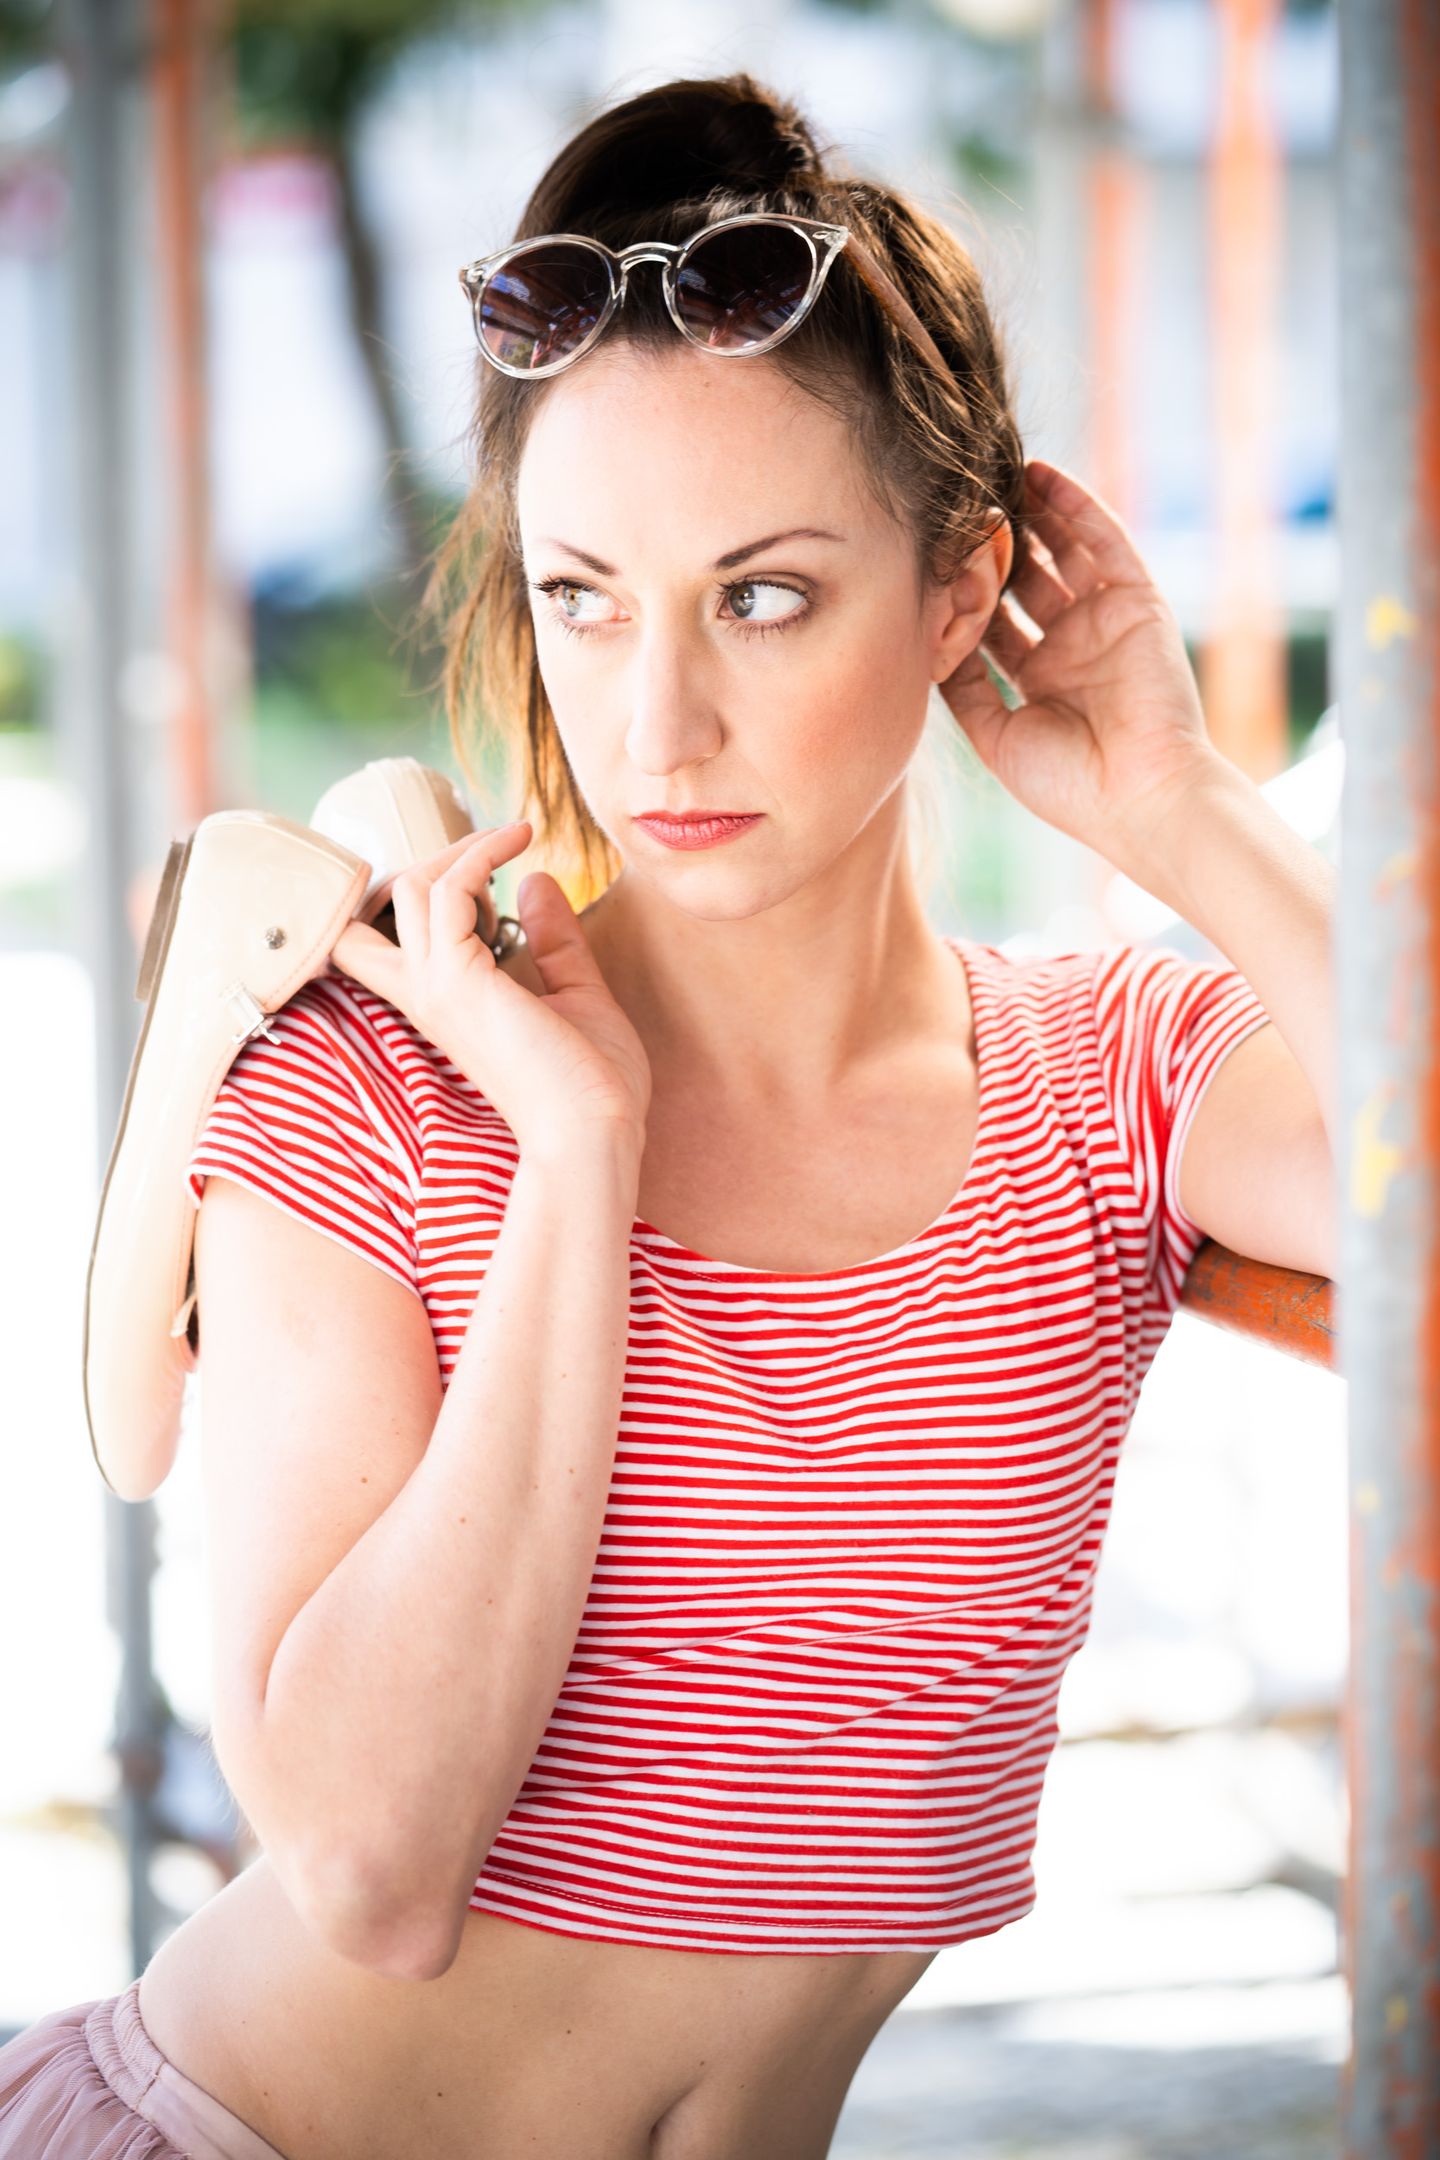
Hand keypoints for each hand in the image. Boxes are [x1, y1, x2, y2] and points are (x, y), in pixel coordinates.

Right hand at [327, 820, 651, 1156]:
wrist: (594, 1134)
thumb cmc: (591, 1085)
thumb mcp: (576, 995)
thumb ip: (554, 942)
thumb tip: (538, 884)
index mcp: (446, 1004)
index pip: (378, 943)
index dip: (407, 895)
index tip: (475, 868)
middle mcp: (427, 993)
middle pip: (388, 903)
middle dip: (435, 859)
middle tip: (496, 844)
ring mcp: (437, 987)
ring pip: (411, 887)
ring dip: (463, 848)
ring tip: (513, 835)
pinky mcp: (460, 980)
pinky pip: (447, 891)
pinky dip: (480, 854)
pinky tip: (520, 842)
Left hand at [938, 460, 1231, 867]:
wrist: (1140, 798)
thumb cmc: (1068, 785)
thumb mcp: (995, 736)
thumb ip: (962, 688)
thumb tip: (928, 639)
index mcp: (1038, 681)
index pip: (993, 621)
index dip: (962, 592)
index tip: (925, 559)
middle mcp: (1071, 646)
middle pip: (1023, 581)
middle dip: (990, 547)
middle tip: (955, 507)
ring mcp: (1104, 622)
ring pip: (1060, 553)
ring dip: (1028, 516)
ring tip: (991, 476)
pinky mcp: (1138, 602)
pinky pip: (1103, 542)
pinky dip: (1075, 507)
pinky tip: (1042, 476)